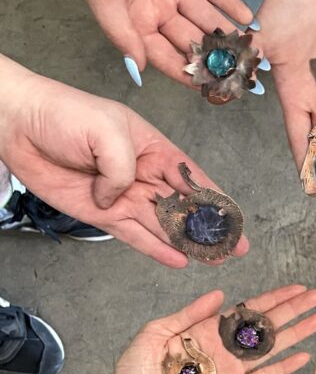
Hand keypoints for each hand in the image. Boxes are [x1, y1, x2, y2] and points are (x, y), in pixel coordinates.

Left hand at [0, 65, 247, 266]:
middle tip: (234, 248)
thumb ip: (122, 169)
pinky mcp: (102, 214)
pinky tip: (178, 260)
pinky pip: (134, 235)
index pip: (193, 178)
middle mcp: (144, 175)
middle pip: (185, 207)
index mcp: (153, 148)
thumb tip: (121, 201)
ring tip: (214, 259)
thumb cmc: (64, 114)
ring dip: (189, 243)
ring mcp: (124, 197)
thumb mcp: (106, 131)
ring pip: (164, 225)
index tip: (236, 219)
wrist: (17, 123)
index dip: (217, 200)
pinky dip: (155, 248)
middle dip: (210, 229)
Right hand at [55, 0, 251, 84]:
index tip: (211, 89)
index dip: (188, 73)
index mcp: (135, 21)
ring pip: (205, 17)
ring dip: (226, 34)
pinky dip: (229, 3)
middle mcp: (157, 10)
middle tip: (241, 75)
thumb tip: (138, 69)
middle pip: (190, 40)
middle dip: (214, 58)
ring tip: (250, 51)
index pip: (166, 56)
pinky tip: (248, 20)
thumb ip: (120, 31)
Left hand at [110, 285, 315, 373]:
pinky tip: (305, 357)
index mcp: (210, 329)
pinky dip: (284, 368)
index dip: (274, 297)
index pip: (249, 308)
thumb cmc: (137, 369)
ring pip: (272, 348)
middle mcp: (227, 347)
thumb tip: (221, 295)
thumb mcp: (156, 332)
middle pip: (268, 324)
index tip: (297, 287)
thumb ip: (189, 313)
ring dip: (297, 334)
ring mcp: (233, 370)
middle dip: (294, 309)